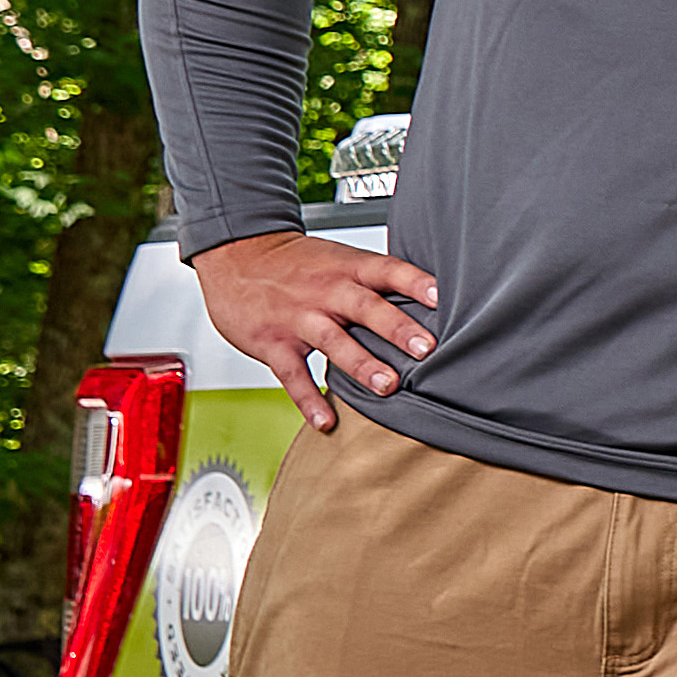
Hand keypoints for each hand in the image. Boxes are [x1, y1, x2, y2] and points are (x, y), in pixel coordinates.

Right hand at [192, 228, 441, 430]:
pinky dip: (307, 399)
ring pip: (332, 340)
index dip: (413, 281)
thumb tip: (431, 299)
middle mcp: (326, 291)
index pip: (385, 269)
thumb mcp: (339, 258)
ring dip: (360, 364)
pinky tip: (326, 421)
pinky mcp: (273, 343)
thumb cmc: (297, 263)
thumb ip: (376, 280)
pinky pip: (291, 374)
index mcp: (347, 268)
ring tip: (386, 387)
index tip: (440, 297)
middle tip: (424, 349)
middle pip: (364, 306)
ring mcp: (298, 317)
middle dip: (395, 327)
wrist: (236, 255)